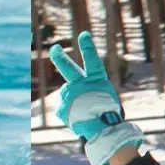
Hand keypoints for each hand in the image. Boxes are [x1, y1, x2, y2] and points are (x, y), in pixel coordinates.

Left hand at [48, 31, 144, 164]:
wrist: (103, 130)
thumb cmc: (110, 115)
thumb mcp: (106, 97)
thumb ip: (90, 91)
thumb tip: (73, 95)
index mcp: (96, 79)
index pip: (91, 59)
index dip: (87, 46)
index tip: (83, 34)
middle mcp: (80, 84)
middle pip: (67, 68)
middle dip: (59, 57)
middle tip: (54, 49)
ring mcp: (69, 95)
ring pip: (68, 97)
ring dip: (74, 104)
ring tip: (85, 114)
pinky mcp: (61, 108)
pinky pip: (64, 110)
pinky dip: (70, 116)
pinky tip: (79, 120)